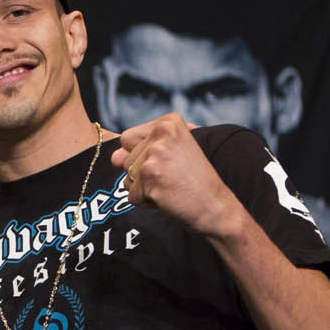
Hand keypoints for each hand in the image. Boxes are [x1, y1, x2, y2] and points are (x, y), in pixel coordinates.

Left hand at [109, 114, 239, 236]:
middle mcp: (160, 133)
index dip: (144, 156)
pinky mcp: (150, 176)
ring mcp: (154, 154)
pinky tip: (168, 197)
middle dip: (142, 173)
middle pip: (125, 158)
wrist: (215, 207)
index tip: (170, 162)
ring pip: (127, 177)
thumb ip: (138, 150)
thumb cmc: (195, 181)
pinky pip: (132, 195)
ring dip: (144, 187)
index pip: (128, 139)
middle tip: (172, 177)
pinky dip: (146, 201)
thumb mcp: (171, 154)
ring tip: (170, 186)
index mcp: (168, 122)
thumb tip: (114, 158)